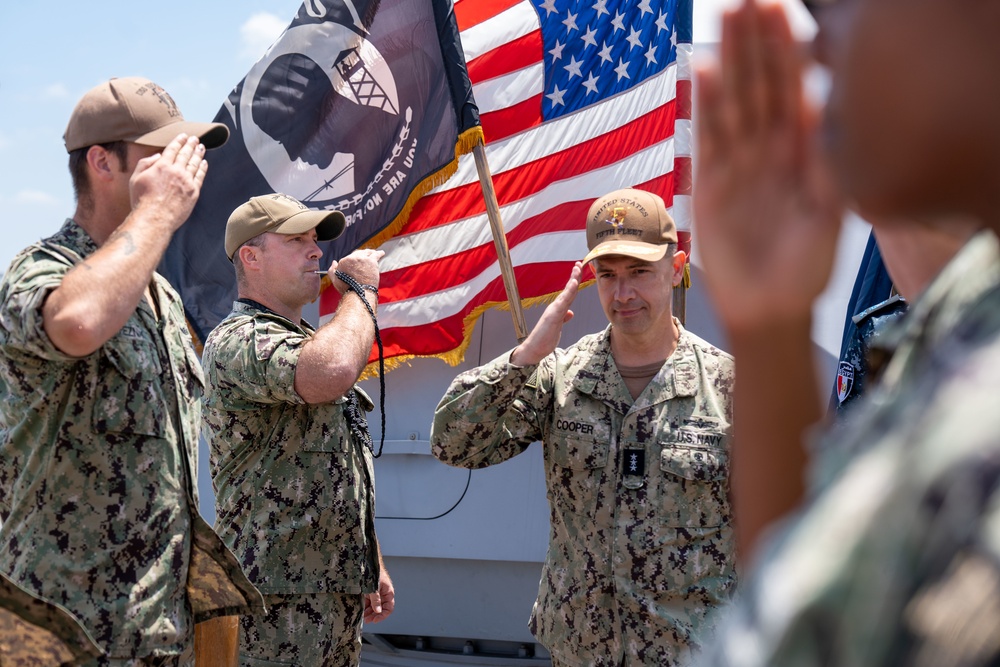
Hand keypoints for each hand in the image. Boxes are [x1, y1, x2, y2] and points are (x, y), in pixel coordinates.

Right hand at [129, 134, 207, 233]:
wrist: (154, 217)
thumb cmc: (141, 199)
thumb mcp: (136, 178)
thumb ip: (145, 164)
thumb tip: (159, 156)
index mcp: (162, 165)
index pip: (173, 149)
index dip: (179, 141)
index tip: (184, 136)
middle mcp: (176, 171)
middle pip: (186, 154)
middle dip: (191, 144)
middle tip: (195, 138)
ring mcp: (187, 181)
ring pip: (195, 164)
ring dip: (198, 154)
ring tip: (201, 147)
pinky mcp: (194, 192)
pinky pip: (200, 177)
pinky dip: (203, 168)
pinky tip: (204, 163)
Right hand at [332, 249, 384, 294]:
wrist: (359, 293)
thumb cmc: (347, 289)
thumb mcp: (334, 280)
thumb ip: (332, 270)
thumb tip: (334, 262)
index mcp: (344, 261)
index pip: (350, 257)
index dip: (354, 260)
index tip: (357, 262)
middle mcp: (353, 258)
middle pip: (359, 253)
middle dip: (362, 254)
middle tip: (366, 255)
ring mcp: (363, 259)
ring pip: (368, 253)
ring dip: (371, 252)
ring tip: (374, 253)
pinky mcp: (372, 261)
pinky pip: (376, 254)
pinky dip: (379, 253)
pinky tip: (382, 253)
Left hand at [363, 570, 394, 623]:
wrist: (367, 562)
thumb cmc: (374, 573)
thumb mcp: (374, 588)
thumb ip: (376, 600)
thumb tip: (378, 611)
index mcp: (388, 593)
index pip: (388, 608)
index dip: (383, 615)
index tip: (375, 620)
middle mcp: (383, 594)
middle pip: (380, 609)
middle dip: (374, 615)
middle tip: (367, 621)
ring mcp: (376, 593)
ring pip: (374, 607)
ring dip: (369, 613)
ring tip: (362, 617)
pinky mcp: (369, 592)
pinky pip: (368, 602)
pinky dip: (365, 607)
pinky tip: (360, 611)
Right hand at [510, 262, 581, 365]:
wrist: (534, 349)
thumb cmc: (544, 339)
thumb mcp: (557, 327)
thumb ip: (564, 318)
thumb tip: (570, 312)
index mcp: (558, 309)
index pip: (569, 293)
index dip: (574, 281)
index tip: (578, 270)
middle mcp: (556, 307)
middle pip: (568, 289)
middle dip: (574, 276)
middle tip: (578, 263)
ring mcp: (554, 310)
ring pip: (566, 293)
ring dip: (572, 280)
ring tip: (577, 269)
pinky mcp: (553, 316)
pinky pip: (563, 302)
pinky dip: (569, 291)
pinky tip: (573, 283)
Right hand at [694, 0, 842, 332]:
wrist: (770, 309)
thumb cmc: (807, 266)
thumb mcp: (831, 213)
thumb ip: (827, 164)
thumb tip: (822, 107)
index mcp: (803, 153)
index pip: (794, 90)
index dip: (787, 51)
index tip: (780, 11)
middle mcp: (770, 151)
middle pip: (761, 86)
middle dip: (756, 43)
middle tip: (747, 0)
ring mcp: (739, 165)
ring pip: (735, 102)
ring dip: (731, 60)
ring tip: (725, 18)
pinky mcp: (711, 184)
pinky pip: (708, 137)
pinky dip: (707, 105)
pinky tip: (706, 70)